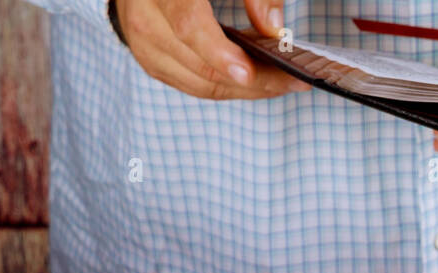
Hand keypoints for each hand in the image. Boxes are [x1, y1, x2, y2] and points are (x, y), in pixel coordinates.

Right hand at [115, 0, 310, 99]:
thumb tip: (272, 28)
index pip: (188, 26)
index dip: (219, 53)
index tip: (249, 72)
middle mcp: (146, 18)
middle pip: (201, 65)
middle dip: (252, 80)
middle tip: (293, 80)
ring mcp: (144, 45)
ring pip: (200, 84)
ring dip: (245, 90)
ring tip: (282, 83)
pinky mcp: (153, 63)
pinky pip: (194, 86)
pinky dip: (228, 87)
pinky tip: (257, 81)